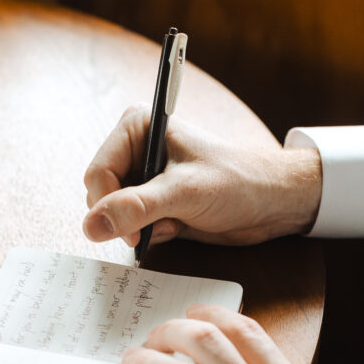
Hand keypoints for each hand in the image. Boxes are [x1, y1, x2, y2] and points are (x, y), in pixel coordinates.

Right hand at [83, 106, 322, 247]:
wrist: (271, 202)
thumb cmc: (237, 182)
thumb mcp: (184, 193)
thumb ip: (137, 207)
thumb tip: (92, 226)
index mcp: (137, 129)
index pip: (98, 172)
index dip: (106, 205)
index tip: (127, 231)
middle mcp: (136, 150)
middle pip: (101, 195)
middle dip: (126, 218)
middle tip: (156, 226)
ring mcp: (145, 178)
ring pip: (116, 215)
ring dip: (140, 228)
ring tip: (173, 223)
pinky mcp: (155, 203)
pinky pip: (133, 226)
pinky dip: (151, 235)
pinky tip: (177, 227)